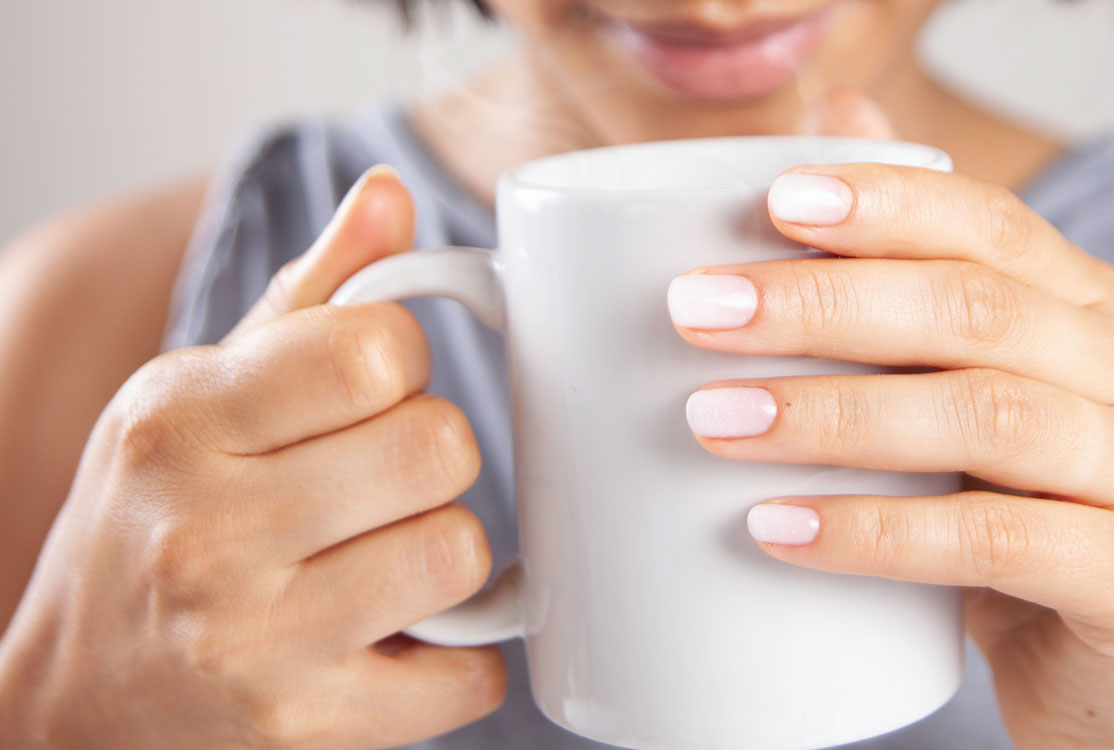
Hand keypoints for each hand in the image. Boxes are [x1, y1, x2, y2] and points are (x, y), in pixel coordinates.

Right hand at [0, 168, 504, 748]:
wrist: (74, 706)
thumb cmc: (152, 527)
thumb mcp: (194, 397)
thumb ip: (308, 297)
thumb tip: (391, 197)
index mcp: (179, 421)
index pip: (375, 349)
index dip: (403, 362)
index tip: (373, 391)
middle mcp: (205, 531)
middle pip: (436, 447)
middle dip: (432, 455)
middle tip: (385, 480)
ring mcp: (253, 641)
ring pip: (460, 552)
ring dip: (447, 553)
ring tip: (388, 556)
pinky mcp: (305, 729)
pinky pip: (471, 674)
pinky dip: (462, 657)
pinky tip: (406, 638)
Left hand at [670, 102, 1113, 747]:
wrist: (1102, 677)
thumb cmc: (1008, 521)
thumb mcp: (956, 398)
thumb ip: (904, 280)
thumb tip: (827, 121)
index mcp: (1090, 311)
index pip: (992, 224)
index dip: (885, 205)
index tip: (771, 203)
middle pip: (977, 309)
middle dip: (825, 305)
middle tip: (701, 314)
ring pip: (986, 416)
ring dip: (834, 414)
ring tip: (717, 421)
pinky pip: (994, 540)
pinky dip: (877, 532)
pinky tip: (782, 528)